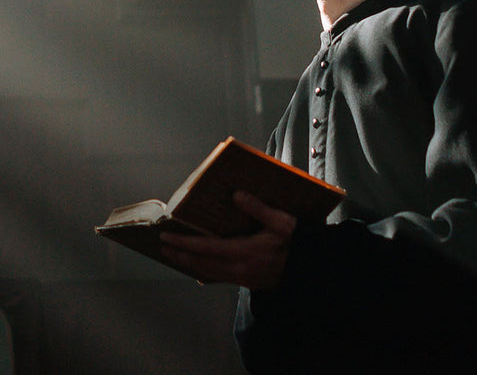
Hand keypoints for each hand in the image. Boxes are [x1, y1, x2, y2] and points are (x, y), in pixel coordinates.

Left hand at [160, 190, 297, 289]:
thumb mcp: (282, 222)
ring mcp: (243, 278)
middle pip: (201, 263)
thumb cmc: (299, 244)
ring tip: (175, 255)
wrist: (313, 270)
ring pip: (209, 273)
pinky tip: (199, 268)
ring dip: (190, 263)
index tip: (166, 237)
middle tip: (162, 248)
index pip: (206, 248)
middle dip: (180, 255)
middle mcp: (240, 269)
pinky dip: (205, 272)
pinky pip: (220, 278)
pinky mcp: (248, 282)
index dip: (184, 243)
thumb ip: (258, 208)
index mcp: (245, 252)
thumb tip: (236, 194)